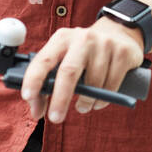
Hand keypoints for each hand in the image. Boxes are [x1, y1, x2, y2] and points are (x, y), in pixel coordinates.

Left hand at [20, 19, 145, 122]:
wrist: (119, 32)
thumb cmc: (84, 53)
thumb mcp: (64, 58)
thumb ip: (48, 83)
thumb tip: (37, 111)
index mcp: (62, 38)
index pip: (43, 59)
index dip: (34, 78)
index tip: (28, 97)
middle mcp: (83, 38)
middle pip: (68, 71)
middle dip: (60, 99)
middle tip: (55, 118)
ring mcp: (105, 44)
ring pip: (93, 83)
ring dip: (85, 102)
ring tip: (83, 106)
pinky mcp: (123, 52)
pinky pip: (111, 85)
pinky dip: (103, 100)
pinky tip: (98, 101)